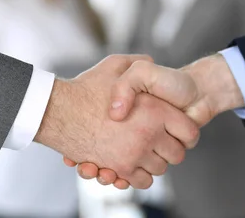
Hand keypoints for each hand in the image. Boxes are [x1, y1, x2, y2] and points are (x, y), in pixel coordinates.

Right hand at [64, 53, 244, 187]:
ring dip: (152, 163)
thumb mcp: (118, 65)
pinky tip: (127, 164)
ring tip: (139, 150)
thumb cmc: (87, 86)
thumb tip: (154, 67)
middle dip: (169, 149)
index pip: (188, 133)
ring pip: (159, 169)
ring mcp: (135, 153)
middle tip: (158, 141)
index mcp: (157, 109)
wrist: (56, 109)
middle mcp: (149, 133)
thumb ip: (141, 64)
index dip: (185, 132)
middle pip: (176, 155)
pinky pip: (141, 181)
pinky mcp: (120, 169)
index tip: (177, 131)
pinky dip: (137, 177)